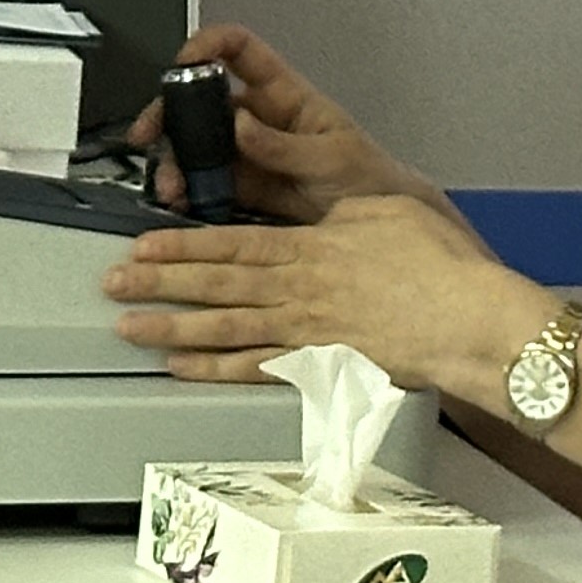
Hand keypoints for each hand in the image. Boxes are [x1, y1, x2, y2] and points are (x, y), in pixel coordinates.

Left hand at [101, 194, 534, 395]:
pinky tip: (184, 369)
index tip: (142, 245)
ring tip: (131, 327)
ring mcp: (305, 331)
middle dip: (160, 283)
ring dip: (173, 327)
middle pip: (216, 284)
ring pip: (224, 327)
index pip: (231, 243)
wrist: (467, 318)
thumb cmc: (438, 267)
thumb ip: (341, 215)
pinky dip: (215, 370)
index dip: (181, 245)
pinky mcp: (321, 365)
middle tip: (114, 283)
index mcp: (312, 247)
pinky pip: (256, 369)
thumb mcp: (383, 212)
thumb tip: (321, 216)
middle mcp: (298, 289)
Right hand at [127, 25, 447, 225]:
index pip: (240, 50)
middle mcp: (258, 119)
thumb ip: (286, 145)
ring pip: (195, 144)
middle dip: (170, 112)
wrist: (379, 236)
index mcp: (284, 95)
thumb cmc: (369, 180)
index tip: (184, 60)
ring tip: (171, 185)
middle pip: (201, 99)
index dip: (209, 45)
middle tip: (152, 133)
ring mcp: (246, 154)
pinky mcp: (241, 189)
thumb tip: (241, 123)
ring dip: (175, 161)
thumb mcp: (333, 157)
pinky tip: (180, 202)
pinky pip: (203, 184)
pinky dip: (186, 192)